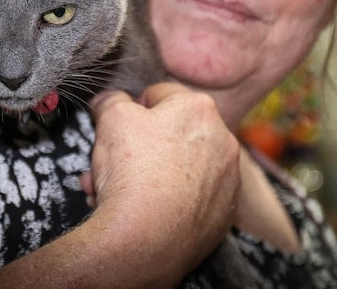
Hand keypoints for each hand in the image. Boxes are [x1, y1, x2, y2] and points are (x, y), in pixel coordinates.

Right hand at [85, 82, 241, 282]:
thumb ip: (111, 101)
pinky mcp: (223, 213)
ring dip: (149, 174)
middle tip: (113, 163)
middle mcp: (223, 140)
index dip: (133, 110)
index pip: (159, 95)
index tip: (118, 128)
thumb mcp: (111, 119)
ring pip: (179, 167)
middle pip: (171, 134)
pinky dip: (170, 200)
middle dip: (139, 147)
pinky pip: (191, 197)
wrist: (145, 240)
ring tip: (116, 191)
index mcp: (199, 108)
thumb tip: (109, 99)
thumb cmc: (131, 173)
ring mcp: (227, 179)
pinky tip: (143, 210)